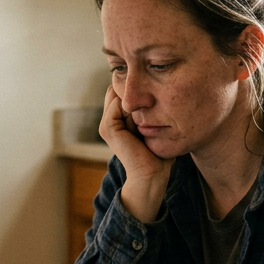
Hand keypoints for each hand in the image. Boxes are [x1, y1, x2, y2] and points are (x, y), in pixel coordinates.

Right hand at [98, 86, 171, 222]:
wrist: (152, 173)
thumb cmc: (158, 152)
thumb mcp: (153, 125)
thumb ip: (148, 109)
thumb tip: (153, 90)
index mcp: (118, 119)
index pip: (125, 90)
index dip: (140, 92)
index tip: (154, 111)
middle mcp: (110, 119)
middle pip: (122, 90)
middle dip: (137, 96)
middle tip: (149, 118)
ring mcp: (106, 123)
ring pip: (121, 94)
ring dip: (137, 103)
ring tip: (144, 124)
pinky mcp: (108, 127)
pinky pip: (119, 103)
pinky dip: (133, 109)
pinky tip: (140, 125)